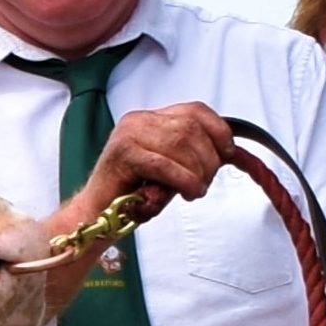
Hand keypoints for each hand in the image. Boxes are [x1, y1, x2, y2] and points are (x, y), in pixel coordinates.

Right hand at [58, 102, 233, 239]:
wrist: (97, 215)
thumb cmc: (133, 193)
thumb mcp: (170, 168)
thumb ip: (192, 154)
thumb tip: (228, 153)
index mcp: (150, 118)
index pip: (195, 110)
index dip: (219, 130)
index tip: (228, 153)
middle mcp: (138, 120)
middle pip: (191, 128)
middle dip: (208, 158)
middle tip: (205, 181)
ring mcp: (128, 135)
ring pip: (181, 143)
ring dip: (197, 172)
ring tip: (195, 190)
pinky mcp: (122, 154)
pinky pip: (164, 164)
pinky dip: (184, 180)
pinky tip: (188, 192)